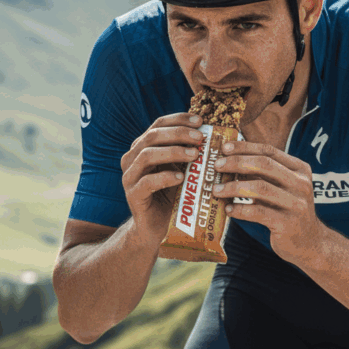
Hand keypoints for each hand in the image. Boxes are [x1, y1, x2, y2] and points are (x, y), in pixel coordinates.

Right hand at [121, 113, 204, 246]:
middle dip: (178, 134)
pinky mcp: (133, 195)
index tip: (200, 121)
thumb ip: (192, 155)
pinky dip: (165, 177)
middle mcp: (132, 159)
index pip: (159, 125)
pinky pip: (147, 182)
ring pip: (147, 155)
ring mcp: (130, 177)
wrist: (157, 229)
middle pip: (152, 136)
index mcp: (143, 148)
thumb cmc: (173, 198)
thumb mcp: (184, 172)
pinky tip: (181, 178)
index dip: (179, 119)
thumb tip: (218, 139)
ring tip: (195, 155)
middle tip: (200, 138)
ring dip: (173, 152)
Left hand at [211, 141, 324, 263]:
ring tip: (216, 190)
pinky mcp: (287, 224)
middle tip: (217, 166)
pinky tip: (228, 210)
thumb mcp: (282, 189)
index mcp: (299, 169)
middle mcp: (301, 184)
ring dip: (234, 187)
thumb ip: (264, 175)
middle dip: (237, 162)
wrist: (309, 243)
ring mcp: (296, 204)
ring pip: (260, 188)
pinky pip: (258, 212)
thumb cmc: (288, 212)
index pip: (269, 151)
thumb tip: (230, 161)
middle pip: (264, 164)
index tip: (224, 148)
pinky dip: (240, 210)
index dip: (245, 147)